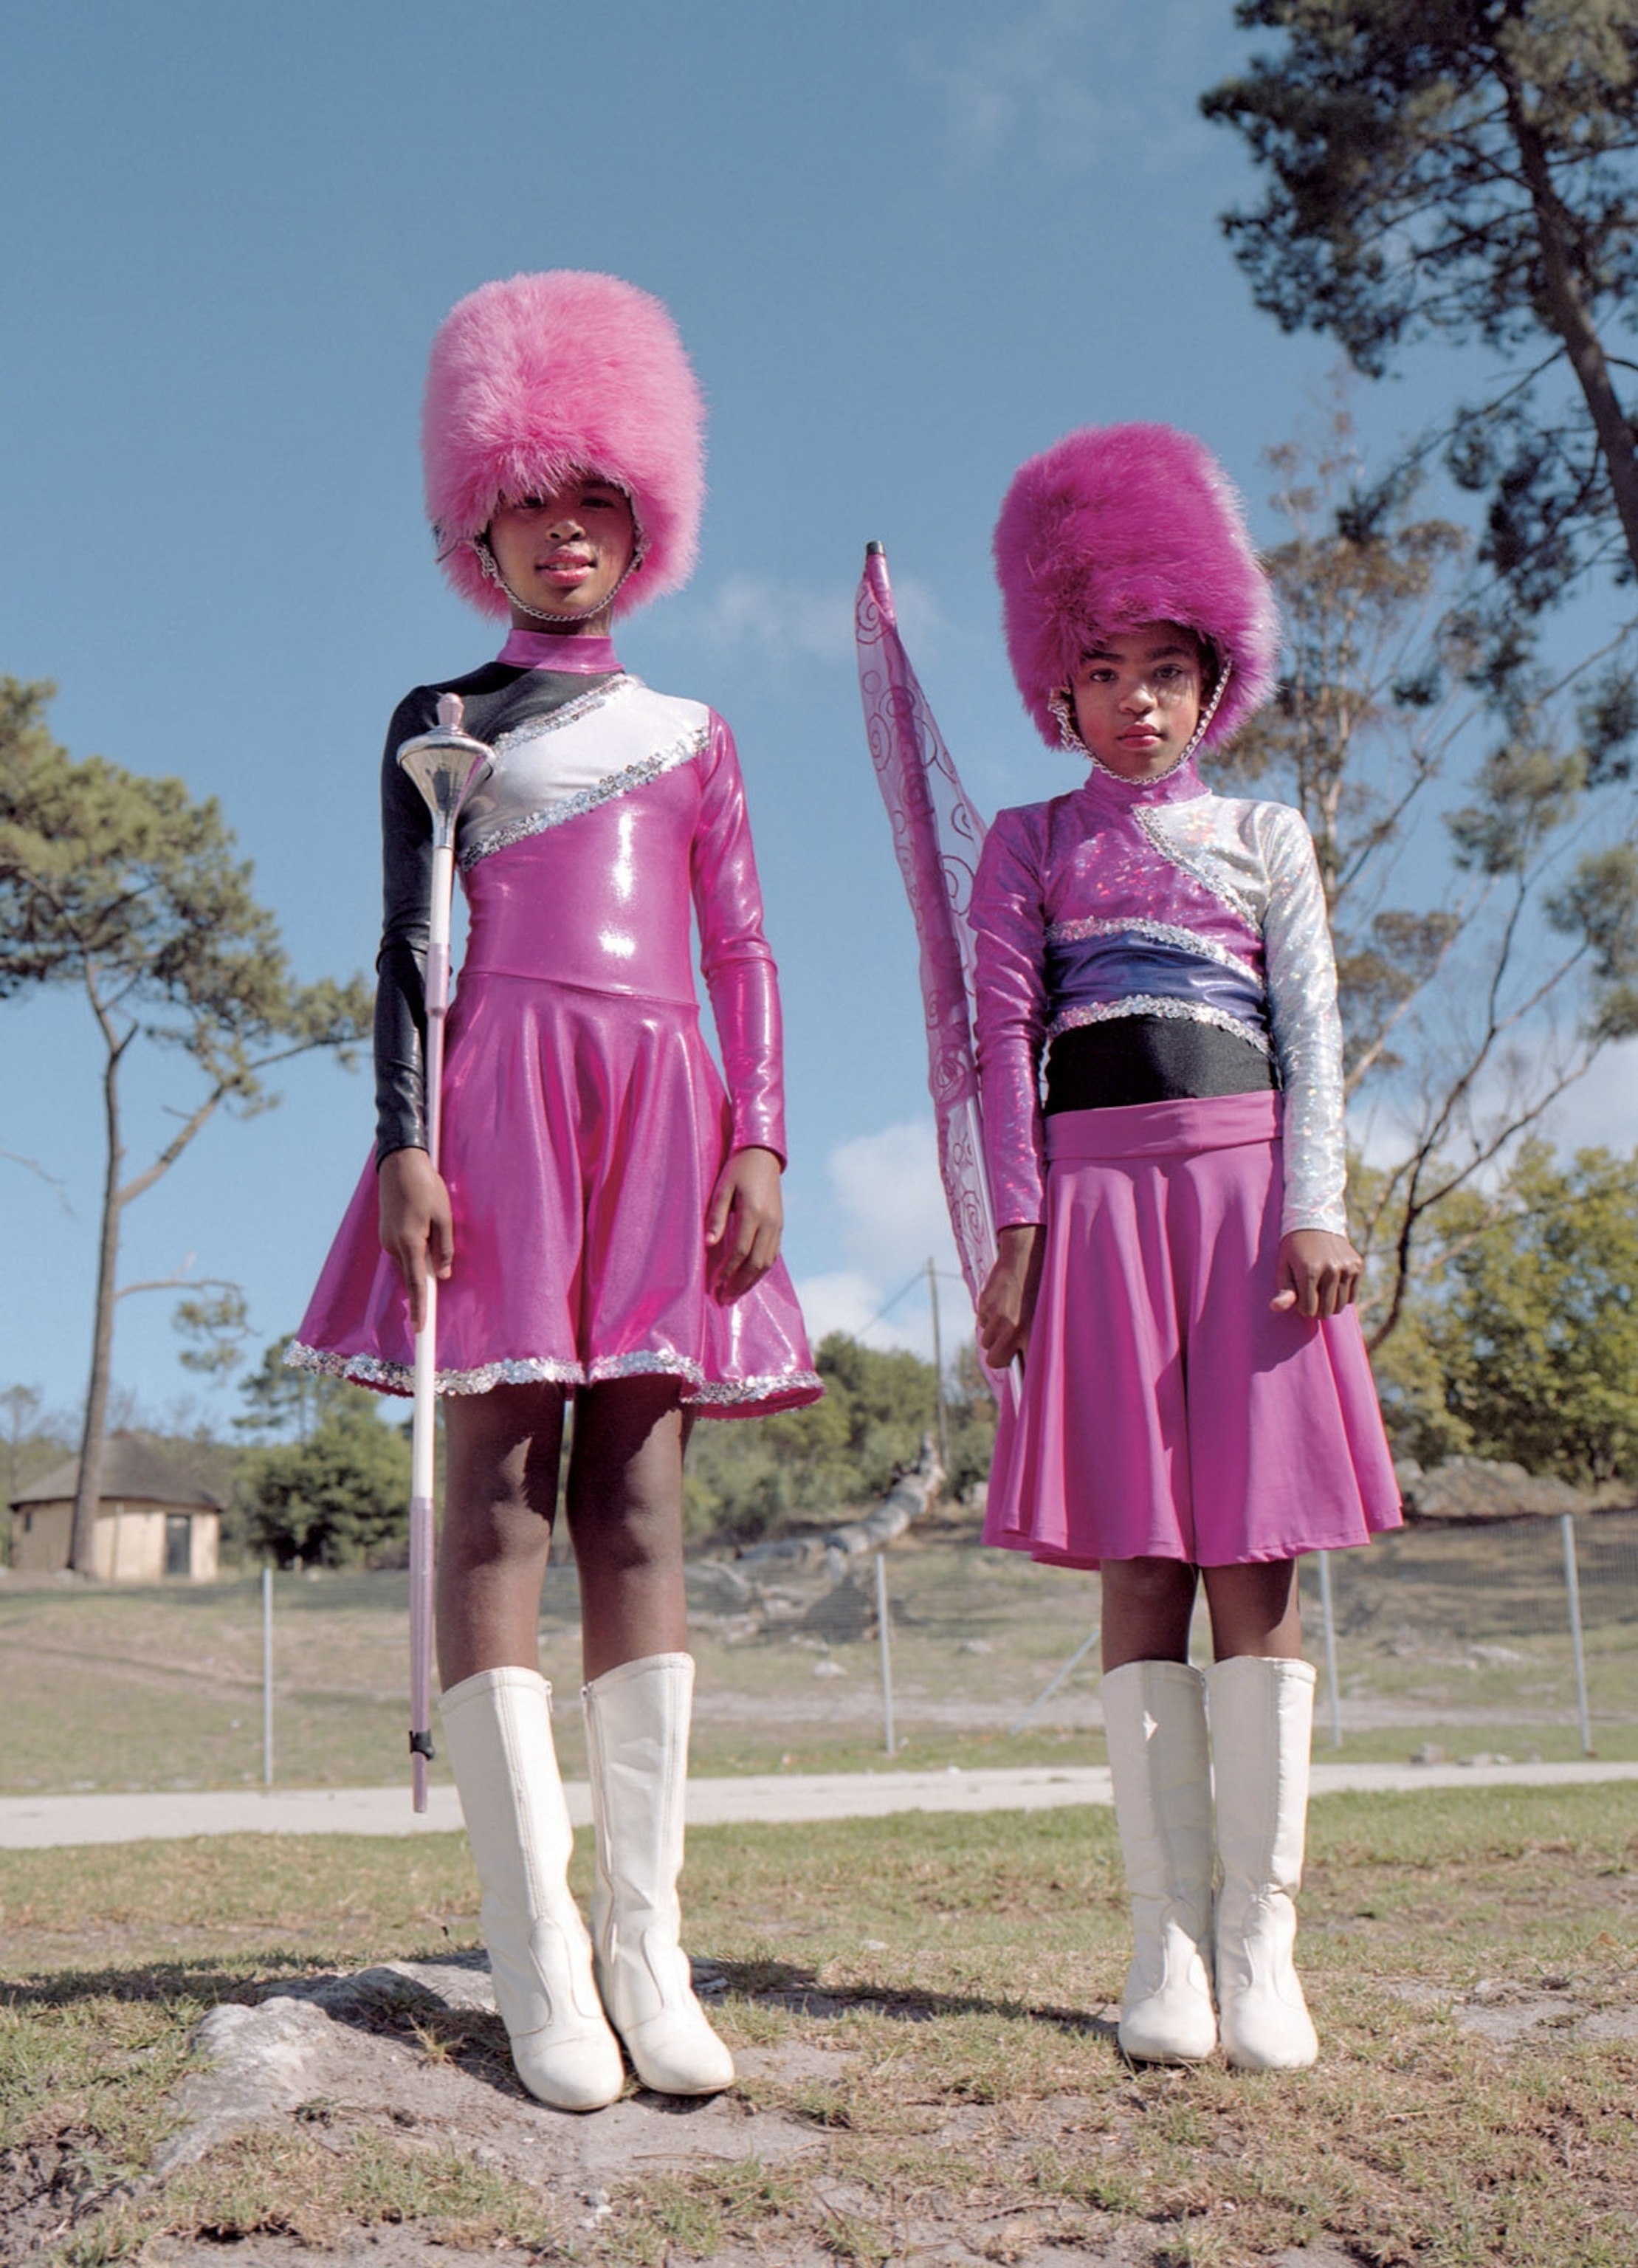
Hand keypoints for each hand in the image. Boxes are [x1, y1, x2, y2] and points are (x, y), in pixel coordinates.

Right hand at [377, 1146, 453, 1331]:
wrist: (399, 1162)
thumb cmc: (425, 1187)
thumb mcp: (444, 1217)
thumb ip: (444, 1248)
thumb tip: (443, 1275)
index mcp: (409, 1243)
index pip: (416, 1285)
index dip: (420, 1309)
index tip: (421, 1330)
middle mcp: (393, 1245)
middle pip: (413, 1273)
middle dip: (426, 1277)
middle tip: (438, 1255)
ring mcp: (387, 1239)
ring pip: (409, 1260)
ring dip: (422, 1257)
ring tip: (433, 1224)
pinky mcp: (386, 1232)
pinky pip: (404, 1249)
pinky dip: (416, 1248)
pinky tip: (424, 1226)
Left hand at [705, 1145, 782, 1301]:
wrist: (763, 1156)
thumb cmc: (738, 1170)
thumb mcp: (722, 1189)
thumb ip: (716, 1217)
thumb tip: (708, 1245)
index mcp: (753, 1212)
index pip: (740, 1251)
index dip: (727, 1270)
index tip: (714, 1283)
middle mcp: (769, 1222)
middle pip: (756, 1262)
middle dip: (739, 1283)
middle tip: (724, 1298)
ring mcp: (778, 1225)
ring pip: (767, 1262)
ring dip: (751, 1281)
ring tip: (735, 1294)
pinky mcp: (780, 1226)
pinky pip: (772, 1255)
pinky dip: (760, 1271)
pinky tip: (748, 1277)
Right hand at [977, 1225, 1041, 1367]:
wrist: (1027, 1253)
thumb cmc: (1042, 1285)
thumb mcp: (1045, 1313)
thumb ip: (1033, 1338)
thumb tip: (1021, 1362)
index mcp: (1032, 1333)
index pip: (1024, 1368)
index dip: (1021, 1379)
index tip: (1022, 1392)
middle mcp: (1013, 1328)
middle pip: (995, 1360)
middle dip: (999, 1354)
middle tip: (1009, 1343)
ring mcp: (996, 1317)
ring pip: (986, 1340)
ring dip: (994, 1332)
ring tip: (1010, 1313)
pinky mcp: (984, 1305)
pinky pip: (981, 1320)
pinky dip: (988, 1315)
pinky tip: (1002, 1300)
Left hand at [1271, 1228, 1361, 1319]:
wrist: (1316, 1220)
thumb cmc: (1295, 1247)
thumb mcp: (1283, 1266)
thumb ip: (1283, 1290)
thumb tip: (1275, 1308)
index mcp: (1309, 1271)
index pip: (1309, 1309)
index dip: (1301, 1307)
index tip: (1298, 1295)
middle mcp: (1331, 1270)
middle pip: (1326, 1311)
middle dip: (1315, 1308)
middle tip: (1309, 1294)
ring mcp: (1346, 1268)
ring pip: (1340, 1306)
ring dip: (1329, 1304)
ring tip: (1320, 1289)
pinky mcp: (1357, 1266)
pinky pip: (1352, 1297)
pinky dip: (1342, 1296)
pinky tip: (1333, 1284)